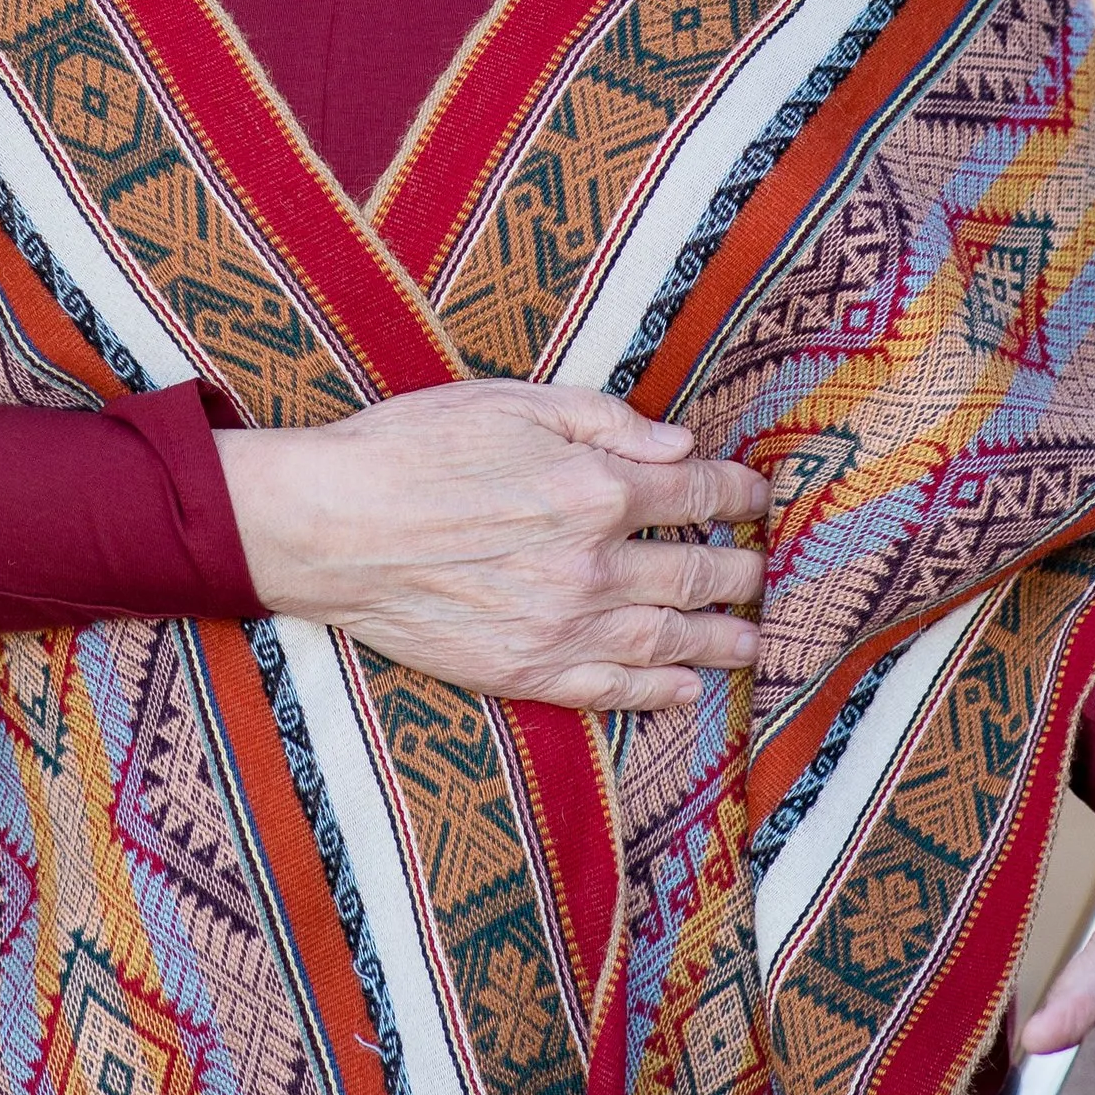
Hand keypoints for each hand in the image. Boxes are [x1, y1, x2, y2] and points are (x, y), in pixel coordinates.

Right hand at [214, 379, 768, 710]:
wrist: (333, 525)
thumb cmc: (414, 448)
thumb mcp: (513, 400)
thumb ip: (604, 421)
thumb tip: (678, 445)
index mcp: (595, 488)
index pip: (693, 493)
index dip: (734, 493)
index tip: (755, 495)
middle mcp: (593, 564)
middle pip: (694, 571)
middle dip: (737, 569)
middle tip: (761, 571)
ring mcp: (562, 626)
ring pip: (667, 639)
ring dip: (718, 639)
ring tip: (750, 640)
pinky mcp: (525, 671)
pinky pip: (611, 690)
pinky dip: (656, 694)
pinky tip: (683, 691)